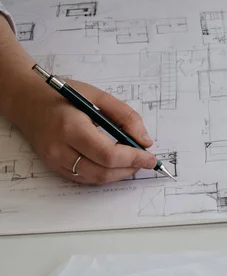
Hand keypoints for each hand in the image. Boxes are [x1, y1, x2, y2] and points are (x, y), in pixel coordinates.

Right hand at [11, 80, 156, 184]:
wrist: (26, 101)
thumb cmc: (61, 96)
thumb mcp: (98, 96)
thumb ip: (125, 116)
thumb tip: (144, 141)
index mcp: (71, 127)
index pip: (108, 154)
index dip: (133, 159)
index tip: (150, 157)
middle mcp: (60, 148)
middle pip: (103, 171)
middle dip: (130, 169)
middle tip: (145, 161)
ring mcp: (55, 161)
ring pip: (95, 179)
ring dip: (119, 174)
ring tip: (133, 162)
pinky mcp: (55, 167)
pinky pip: (85, 178)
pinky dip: (105, 174)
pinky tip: (115, 164)